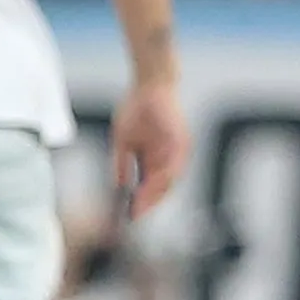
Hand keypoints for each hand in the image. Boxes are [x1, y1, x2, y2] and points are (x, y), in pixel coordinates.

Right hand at [110, 78, 190, 215]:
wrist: (149, 85)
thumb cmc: (136, 110)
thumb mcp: (123, 140)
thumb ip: (122, 163)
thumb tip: (118, 186)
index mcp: (155, 158)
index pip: (151, 186)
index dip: (142, 201)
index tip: (130, 214)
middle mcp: (169, 157)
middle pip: (162, 187)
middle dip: (148, 202)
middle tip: (135, 214)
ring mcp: (177, 150)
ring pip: (169, 179)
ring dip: (155, 194)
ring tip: (141, 205)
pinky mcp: (181, 141)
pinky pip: (174, 164)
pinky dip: (163, 177)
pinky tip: (150, 185)